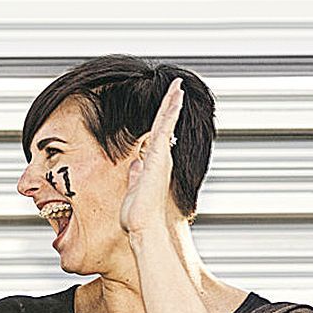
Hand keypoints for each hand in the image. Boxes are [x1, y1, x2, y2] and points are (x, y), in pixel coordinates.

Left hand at [121, 77, 182, 242]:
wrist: (143, 226)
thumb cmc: (138, 215)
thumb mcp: (134, 189)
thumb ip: (136, 175)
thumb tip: (135, 164)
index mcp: (155, 165)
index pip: (159, 136)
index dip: (163, 120)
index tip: (168, 107)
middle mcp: (162, 159)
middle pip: (167, 126)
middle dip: (171, 107)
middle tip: (178, 89)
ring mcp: (162, 156)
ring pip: (168, 123)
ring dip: (173, 103)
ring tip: (178, 87)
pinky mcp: (160, 156)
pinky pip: (166, 127)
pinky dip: (171, 111)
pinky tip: (175, 96)